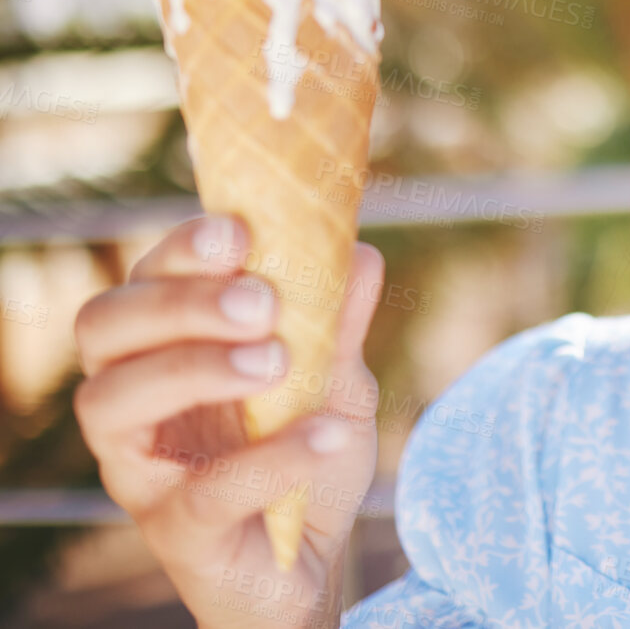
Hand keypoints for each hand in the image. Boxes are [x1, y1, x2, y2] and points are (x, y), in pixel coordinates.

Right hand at [72, 213, 383, 628]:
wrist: (313, 558)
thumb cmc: (303, 452)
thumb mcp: (337, 380)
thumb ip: (342, 323)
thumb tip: (363, 252)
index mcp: (165, 347)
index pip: (140, 280)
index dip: (178, 250)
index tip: (237, 232)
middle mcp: (134, 401)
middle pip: (105, 328)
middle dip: (179, 301)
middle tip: (261, 301)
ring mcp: (143, 469)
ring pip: (113, 402)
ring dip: (194, 367)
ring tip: (278, 363)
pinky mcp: (177, 534)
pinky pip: (201, 494)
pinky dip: (267, 459)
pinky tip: (326, 435)